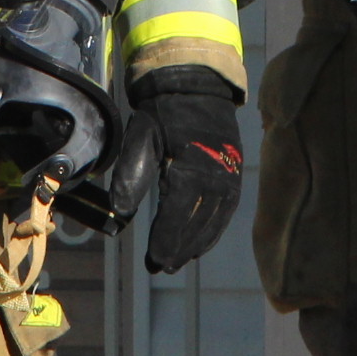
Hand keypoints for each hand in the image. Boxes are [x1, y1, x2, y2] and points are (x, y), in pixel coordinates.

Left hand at [133, 77, 243, 273]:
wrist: (198, 89)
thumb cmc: (164, 114)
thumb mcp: (141, 137)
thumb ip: (131, 174)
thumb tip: (121, 211)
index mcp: (190, 170)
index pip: (176, 217)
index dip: (165, 242)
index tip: (154, 261)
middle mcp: (215, 180)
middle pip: (195, 226)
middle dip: (178, 249)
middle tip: (162, 267)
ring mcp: (229, 180)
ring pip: (212, 224)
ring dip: (194, 245)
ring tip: (178, 261)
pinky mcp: (235, 178)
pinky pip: (225, 214)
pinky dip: (212, 232)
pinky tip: (200, 244)